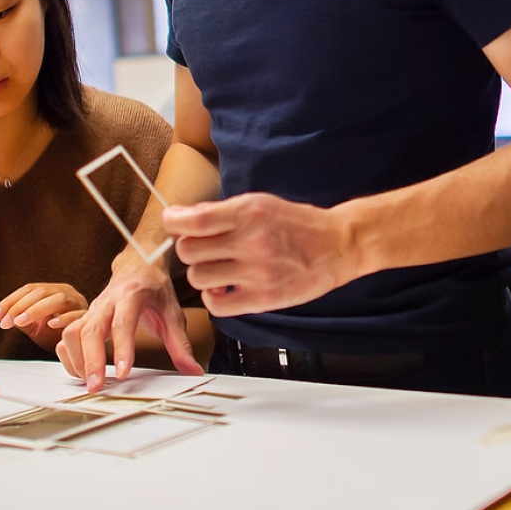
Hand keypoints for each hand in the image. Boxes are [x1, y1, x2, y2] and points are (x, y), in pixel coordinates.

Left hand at [0, 282, 86, 353]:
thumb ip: (20, 319)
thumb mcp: (35, 327)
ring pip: (58, 299)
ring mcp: (78, 303)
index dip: (9, 301)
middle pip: (41, 292)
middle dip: (20, 306)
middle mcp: (66, 293)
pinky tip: (50, 324)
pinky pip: (76, 314)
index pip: (28, 289)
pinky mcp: (88, 317)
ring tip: (21, 322)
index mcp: (52, 291)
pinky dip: (63, 318)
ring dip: (36, 310)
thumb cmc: (58, 335)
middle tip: (5, 321)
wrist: (82, 348)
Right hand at [58, 255, 201, 391]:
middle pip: (91, 330)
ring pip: (73, 333)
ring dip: (77, 359)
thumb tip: (193, 370)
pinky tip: (80, 371)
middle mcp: (107, 301)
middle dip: (91, 361)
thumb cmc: (154, 289)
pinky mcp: (84, 317)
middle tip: (96, 386)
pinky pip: (67, 336)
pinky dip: (69, 355)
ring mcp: (92, 309)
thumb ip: (180, 344)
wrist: (138, 266)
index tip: (122, 373)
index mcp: (131, 296)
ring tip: (90, 382)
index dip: (122, 349)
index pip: (123, 323)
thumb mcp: (172, 314)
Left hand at [164, 194, 361, 317]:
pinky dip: (214, 298)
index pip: (193, 221)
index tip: (174, 223)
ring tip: (218, 269)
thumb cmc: (297, 224)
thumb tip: (181, 217)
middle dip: (189, 248)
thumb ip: (221, 211)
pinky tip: (225, 289)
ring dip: (202, 273)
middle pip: (188, 251)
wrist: (337, 245)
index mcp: (248, 212)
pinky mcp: (263, 299)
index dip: (173, 222)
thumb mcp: (260, 204)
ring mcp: (258, 273)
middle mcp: (251, 241)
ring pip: (198, 278)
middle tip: (202, 248)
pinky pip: (217, 305)